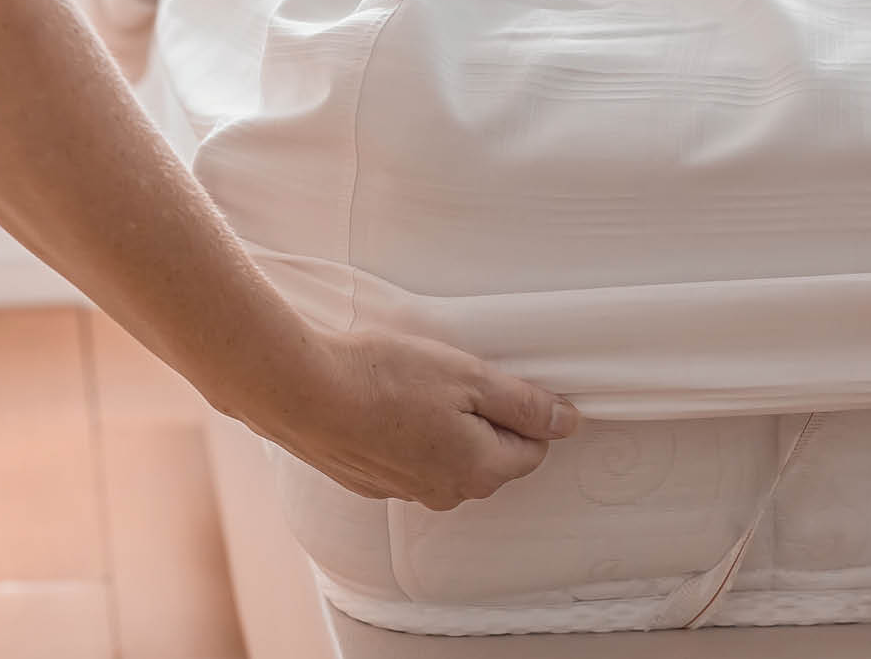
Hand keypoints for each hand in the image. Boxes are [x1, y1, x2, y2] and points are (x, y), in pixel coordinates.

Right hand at [229, 327, 581, 509]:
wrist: (301, 391)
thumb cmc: (387, 377)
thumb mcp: (471, 377)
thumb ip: (524, 405)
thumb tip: (569, 422)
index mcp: (478, 472)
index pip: (532, 449)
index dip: (521, 409)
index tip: (494, 380)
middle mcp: (444, 494)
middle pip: (491, 457)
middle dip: (482, 418)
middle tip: (452, 379)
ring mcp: (403, 492)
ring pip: (448, 458)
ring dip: (444, 425)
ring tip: (414, 387)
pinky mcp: (369, 482)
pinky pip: (410, 458)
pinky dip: (407, 433)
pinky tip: (387, 403)